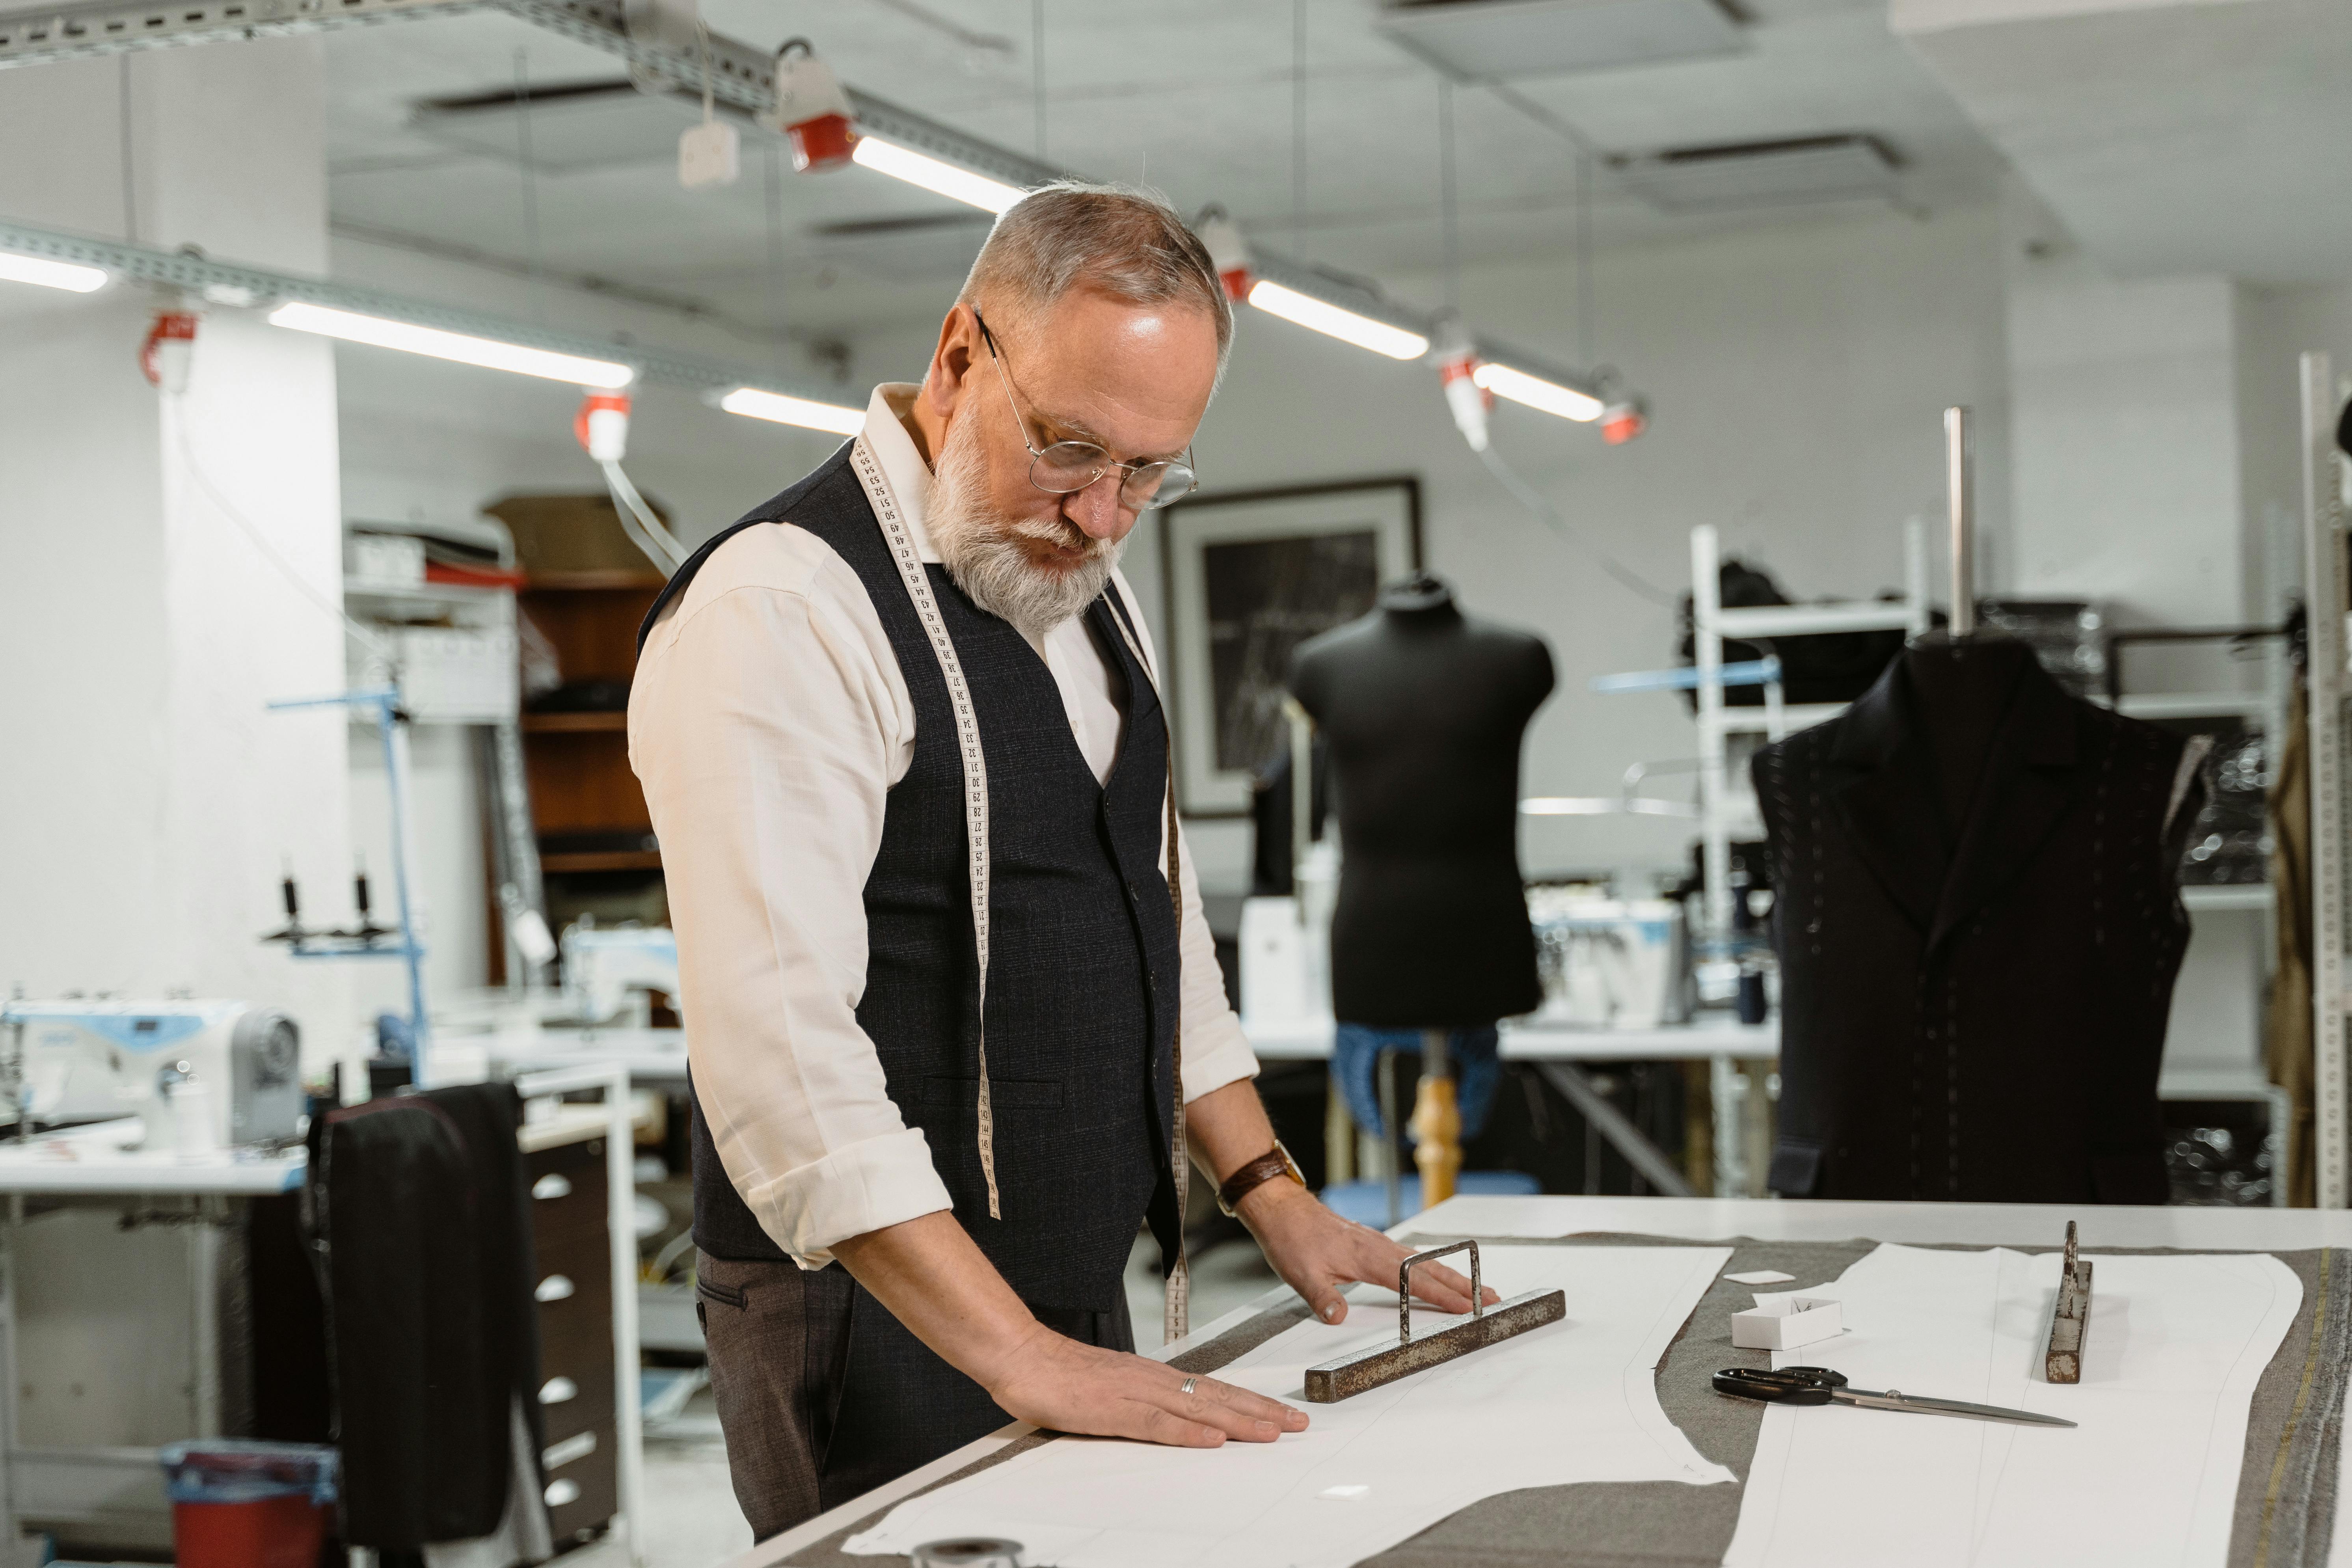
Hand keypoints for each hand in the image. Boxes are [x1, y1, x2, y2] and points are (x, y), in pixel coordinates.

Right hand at [982, 1324, 1308, 1447]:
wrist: (1024, 1355)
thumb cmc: (1064, 1375)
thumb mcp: (1114, 1389)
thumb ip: (1145, 1402)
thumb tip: (1176, 1417)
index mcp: (1155, 1377)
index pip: (1215, 1390)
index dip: (1252, 1403)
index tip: (1284, 1414)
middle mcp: (1154, 1381)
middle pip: (1218, 1397)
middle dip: (1261, 1412)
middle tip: (1299, 1424)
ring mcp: (1135, 1394)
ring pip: (1198, 1408)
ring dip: (1239, 1421)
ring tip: (1273, 1433)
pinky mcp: (1114, 1410)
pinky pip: (1157, 1424)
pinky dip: (1188, 1433)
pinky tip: (1213, 1441)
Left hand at [1236, 1180, 1500, 1324]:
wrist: (1284, 1211)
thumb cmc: (1293, 1241)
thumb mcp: (1302, 1275)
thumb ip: (1322, 1298)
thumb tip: (1337, 1318)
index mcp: (1367, 1258)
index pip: (1412, 1281)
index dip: (1440, 1295)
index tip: (1465, 1307)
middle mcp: (1380, 1248)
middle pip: (1430, 1269)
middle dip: (1462, 1285)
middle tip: (1491, 1298)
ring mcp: (1379, 1243)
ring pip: (1424, 1261)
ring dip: (1452, 1276)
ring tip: (1476, 1290)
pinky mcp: (1374, 1242)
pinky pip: (1412, 1255)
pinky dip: (1432, 1266)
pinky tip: (1438, 1273)